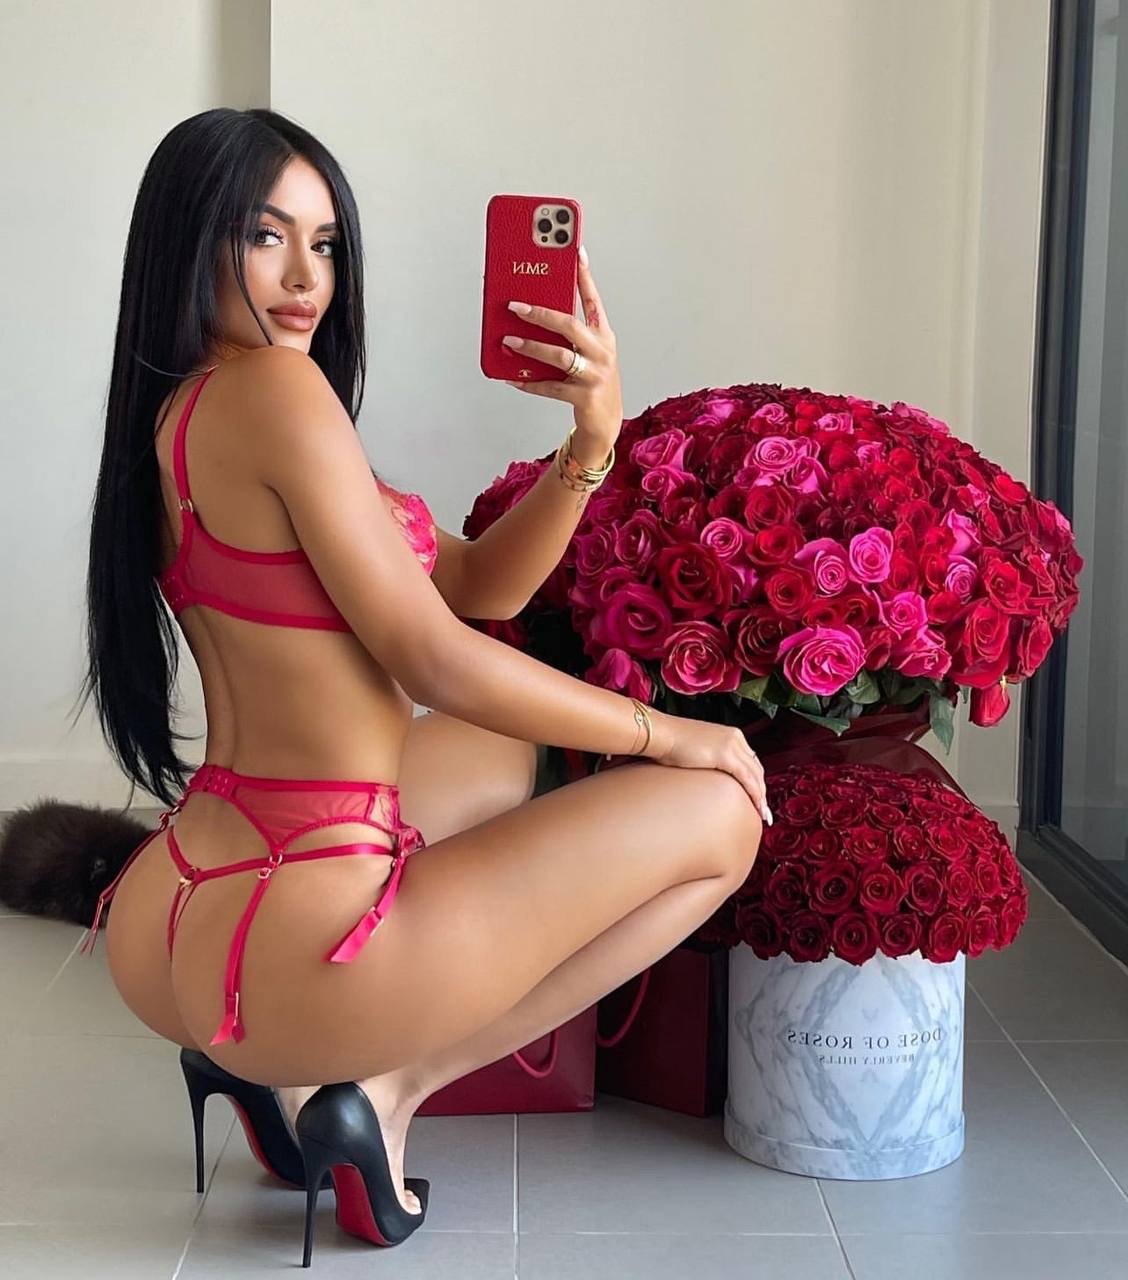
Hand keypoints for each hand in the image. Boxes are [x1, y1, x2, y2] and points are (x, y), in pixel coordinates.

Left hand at [502, 245, 622, 444]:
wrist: (606, 420)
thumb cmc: (593, 379)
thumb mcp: (587, 352)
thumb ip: (567, 334)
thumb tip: (531, 313)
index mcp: (603, 335)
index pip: (593, 299)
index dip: (584, 275)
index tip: (575, 250)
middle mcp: (602, 351)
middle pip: (569, 325)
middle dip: (540, 313)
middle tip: (515, 305)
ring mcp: (594, 375)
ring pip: (559, 355)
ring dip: (530, 346)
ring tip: (508, 341)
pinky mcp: (583, 397)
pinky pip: (550, 387)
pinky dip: (528, 382)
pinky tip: (512, 377)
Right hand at [647, 711, 772, 825]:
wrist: (661, 734)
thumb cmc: (671, 743)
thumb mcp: (698, 749)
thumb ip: (710, 759)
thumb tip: (709, 774)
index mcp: (731, 734)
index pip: (750, 760)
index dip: (756, 779)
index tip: (758, 796)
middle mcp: (735, 737)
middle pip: (756, 768)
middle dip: (762, 790)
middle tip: (764, 810)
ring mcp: (732, 744)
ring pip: (755, 775)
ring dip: (761, 796)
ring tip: (763, 814)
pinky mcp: (725, 754)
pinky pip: (747, 778)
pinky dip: (755, 794)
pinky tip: (757, 807)